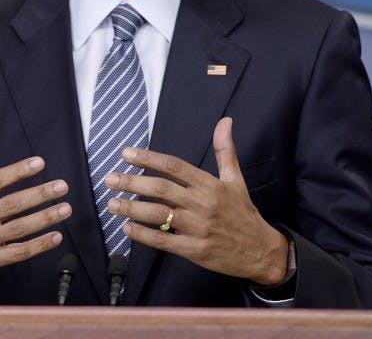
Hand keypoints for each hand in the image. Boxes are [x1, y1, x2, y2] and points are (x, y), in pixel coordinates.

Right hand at [0, 125, 70, 303]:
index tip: (39, 162)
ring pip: (19, 229)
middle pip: (12, 205)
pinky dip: (38, 246)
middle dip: (39, 194)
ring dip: (45, 218)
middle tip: (62, 186)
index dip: (17, 171)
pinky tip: (56, 236)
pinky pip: (18, 253)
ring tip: (65, 208)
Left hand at [104, 117, 288, 286]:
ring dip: (132, 208)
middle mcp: (202, 203)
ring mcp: (197, 227)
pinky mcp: (194, 249)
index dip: (149, 158)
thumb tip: (225, 121)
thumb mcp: (236, 179)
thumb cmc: (244, 213)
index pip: (174, 166)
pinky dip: (143, 235)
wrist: (260, 250)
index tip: (127, 153)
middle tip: (111, 178)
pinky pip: (163, 241)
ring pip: (158, 215)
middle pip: (161, 188)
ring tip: (112, 203)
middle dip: (132, 182)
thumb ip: (225, 151)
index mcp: (210, 184)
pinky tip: (127, 229)